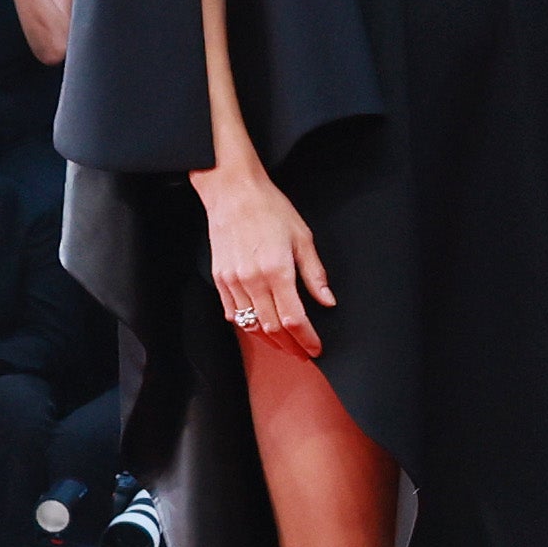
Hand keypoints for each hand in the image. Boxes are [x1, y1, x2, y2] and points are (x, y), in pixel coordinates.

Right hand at [193, 160, 335, 356]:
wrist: (233, 193)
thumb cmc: (270, 210)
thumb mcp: (303, 238)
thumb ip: (315, 274)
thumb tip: (328, 301)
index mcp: (277, 271)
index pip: (294, 319)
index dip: (307, 339)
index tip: (316, 349)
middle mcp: (252, 281)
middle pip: (272, 327)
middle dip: (290, 345)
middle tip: (303, 353)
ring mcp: (233, 282)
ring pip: (251, 325)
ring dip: (269, 341)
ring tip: (285, 346)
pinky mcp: (219, 279)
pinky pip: (232, 312)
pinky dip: (247, 325)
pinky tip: (259, 328)